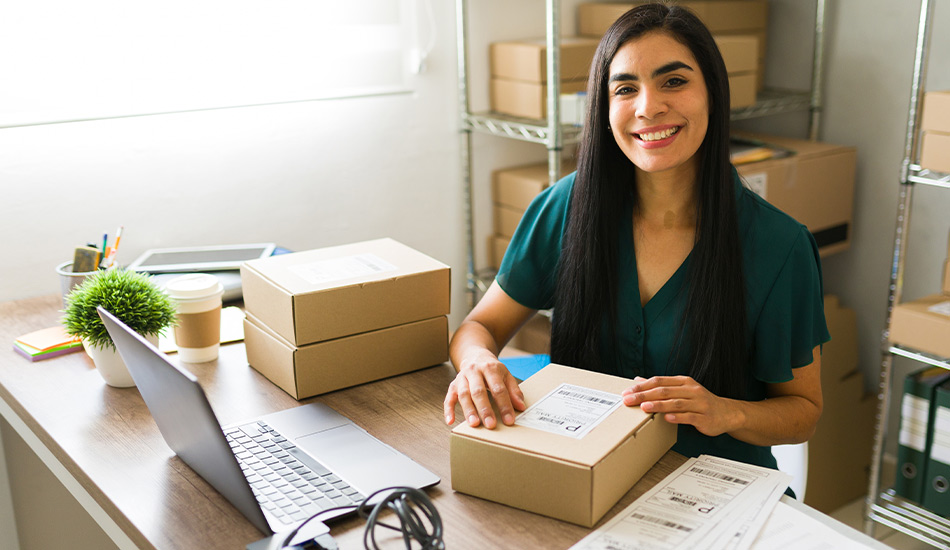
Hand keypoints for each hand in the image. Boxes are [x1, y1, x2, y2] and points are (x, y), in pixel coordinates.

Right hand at [444, 355, 525, 428]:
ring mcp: (462, 377)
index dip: (504, 405)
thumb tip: (520, 407)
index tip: (509, 420)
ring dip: (468, 410)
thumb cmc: (492, 369)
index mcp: (490, 368)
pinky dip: (448, 409)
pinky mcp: (453, 384)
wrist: (475, 355)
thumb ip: (514, 391)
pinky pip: (448, 397)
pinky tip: (450, 421)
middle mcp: (474, 371)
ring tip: (474, 424)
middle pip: (478, 391)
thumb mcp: (506, 375)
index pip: (498, 388)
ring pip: (463, 394)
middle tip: (491, 424)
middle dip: (485, 409)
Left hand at [621, 376, 740, 436]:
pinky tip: (667, 418)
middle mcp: (692, 390)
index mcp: (684, 382)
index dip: (642, 386)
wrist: (727, 413)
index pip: (659, 381)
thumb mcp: (682, 390)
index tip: (627, 392)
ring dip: (659, 405)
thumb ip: (661, 386)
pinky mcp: (704, 417)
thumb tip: (638, 380)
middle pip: (665, 391)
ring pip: (676, 403)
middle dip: (645, 395)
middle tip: (630, 400)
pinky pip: (689, 417)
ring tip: (644, 407)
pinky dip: (677, 417)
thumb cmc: (700, 401)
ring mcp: (699, 403)